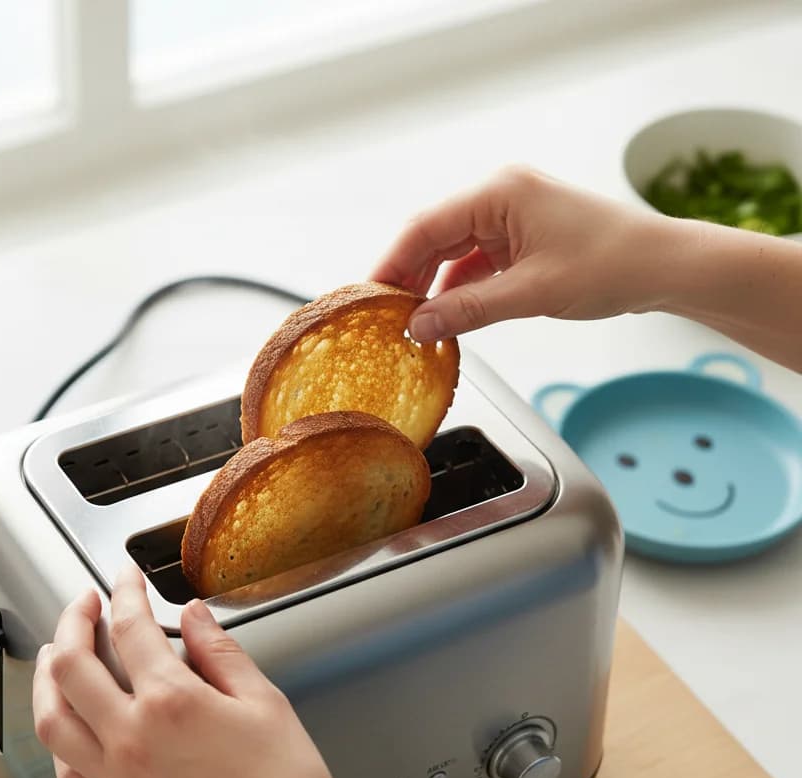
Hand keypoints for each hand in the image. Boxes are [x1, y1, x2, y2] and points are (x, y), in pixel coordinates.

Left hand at [31, 565, 356, 777]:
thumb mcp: (265, 702)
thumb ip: (220, 651)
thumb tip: (193, 615)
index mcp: (171, 702)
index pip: (129, 627)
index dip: (124, 591)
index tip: (126, 578)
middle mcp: (131, 739)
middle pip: (71, 666)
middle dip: (72, 622)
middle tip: (85, 605)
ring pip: (51, 721)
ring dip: (47, 679)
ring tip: (57, 657)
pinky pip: (67, 775)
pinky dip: (60, 743)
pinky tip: (71, 729)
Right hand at [372, 165, 671, 340]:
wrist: (664, 267)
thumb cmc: (613, 263)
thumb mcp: (532, 292)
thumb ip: (469, 309)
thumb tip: (419, 327)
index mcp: (500, 194)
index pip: (426, 227)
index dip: (392, 264)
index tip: (370, 298)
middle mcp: (501, 199)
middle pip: (434, 238)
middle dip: (409, 279)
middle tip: (385, 318)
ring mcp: (511, 219)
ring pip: (453, 253)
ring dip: (433, 288)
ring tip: (413, 324)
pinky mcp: (522, 241)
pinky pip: (476, 264)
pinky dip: (459, 291)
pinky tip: (447, 317)